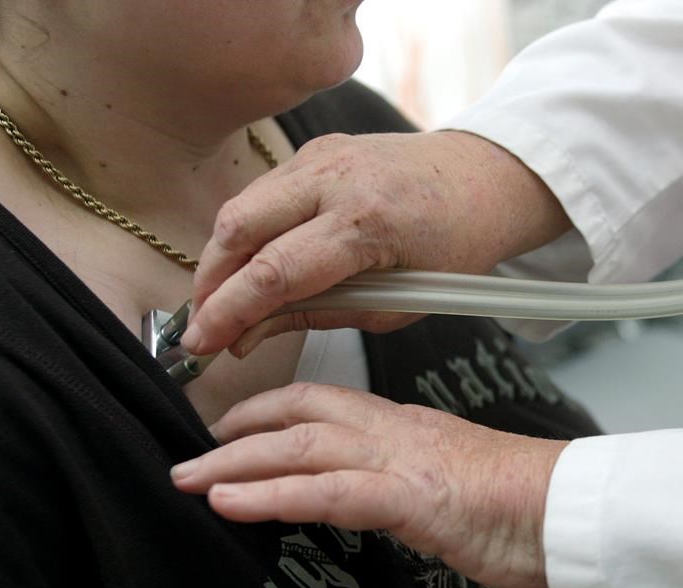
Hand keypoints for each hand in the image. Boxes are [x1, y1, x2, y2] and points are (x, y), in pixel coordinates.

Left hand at [171, 383, 566, 587]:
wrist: (576, 509)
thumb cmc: (527, 501)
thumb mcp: (456, 481)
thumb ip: (413, 477)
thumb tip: (384, 491)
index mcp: (406, 426)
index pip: (325, 402)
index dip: (270, 410)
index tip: (232, 429)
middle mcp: (397, 432)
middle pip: (302, 414)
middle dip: (239, 431)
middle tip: (191, 454)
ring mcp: (403, 461)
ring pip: (302, 447)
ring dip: (236, 465)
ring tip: (188, 481)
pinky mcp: (412, 498)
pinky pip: (327, 492)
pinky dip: (272, 496)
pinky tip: (230, 505)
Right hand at [183, 130, 572, 356]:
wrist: (481, 181)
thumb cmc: (455, 247)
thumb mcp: (398, 305)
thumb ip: (320, 316)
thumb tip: (250, 335)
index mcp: (368, 222)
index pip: (275, 273)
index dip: (228, 313)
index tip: (201, 344)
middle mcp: (338, 178)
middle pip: (240, 229)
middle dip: (209, 284)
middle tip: (203, 325)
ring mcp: (323, 155)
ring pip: (242, 207)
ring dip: (222, 257)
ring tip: (222, 301)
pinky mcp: (317, 148)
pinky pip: (263, 191)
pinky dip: (247, 230)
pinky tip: (251, 263)